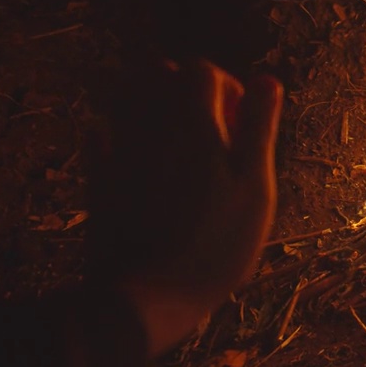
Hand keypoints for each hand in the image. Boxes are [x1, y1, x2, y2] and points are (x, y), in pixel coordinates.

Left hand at [87, 59, 282, 356]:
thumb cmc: (215, 244)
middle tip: (212, 128)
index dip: (228, 87)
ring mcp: (119, 151)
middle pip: (160, 73)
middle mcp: (151, 125)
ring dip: (152, 105)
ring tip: (178, 140)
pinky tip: (134, 156)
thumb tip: (267, 80)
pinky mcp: (98, 179)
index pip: (203, 71)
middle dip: (187, 88)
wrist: (146, 295)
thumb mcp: (255, 188)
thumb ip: (260, 128)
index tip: (241, 123)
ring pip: (127, 99)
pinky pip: (99, 136)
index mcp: (194, 122)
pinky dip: (116, 134)